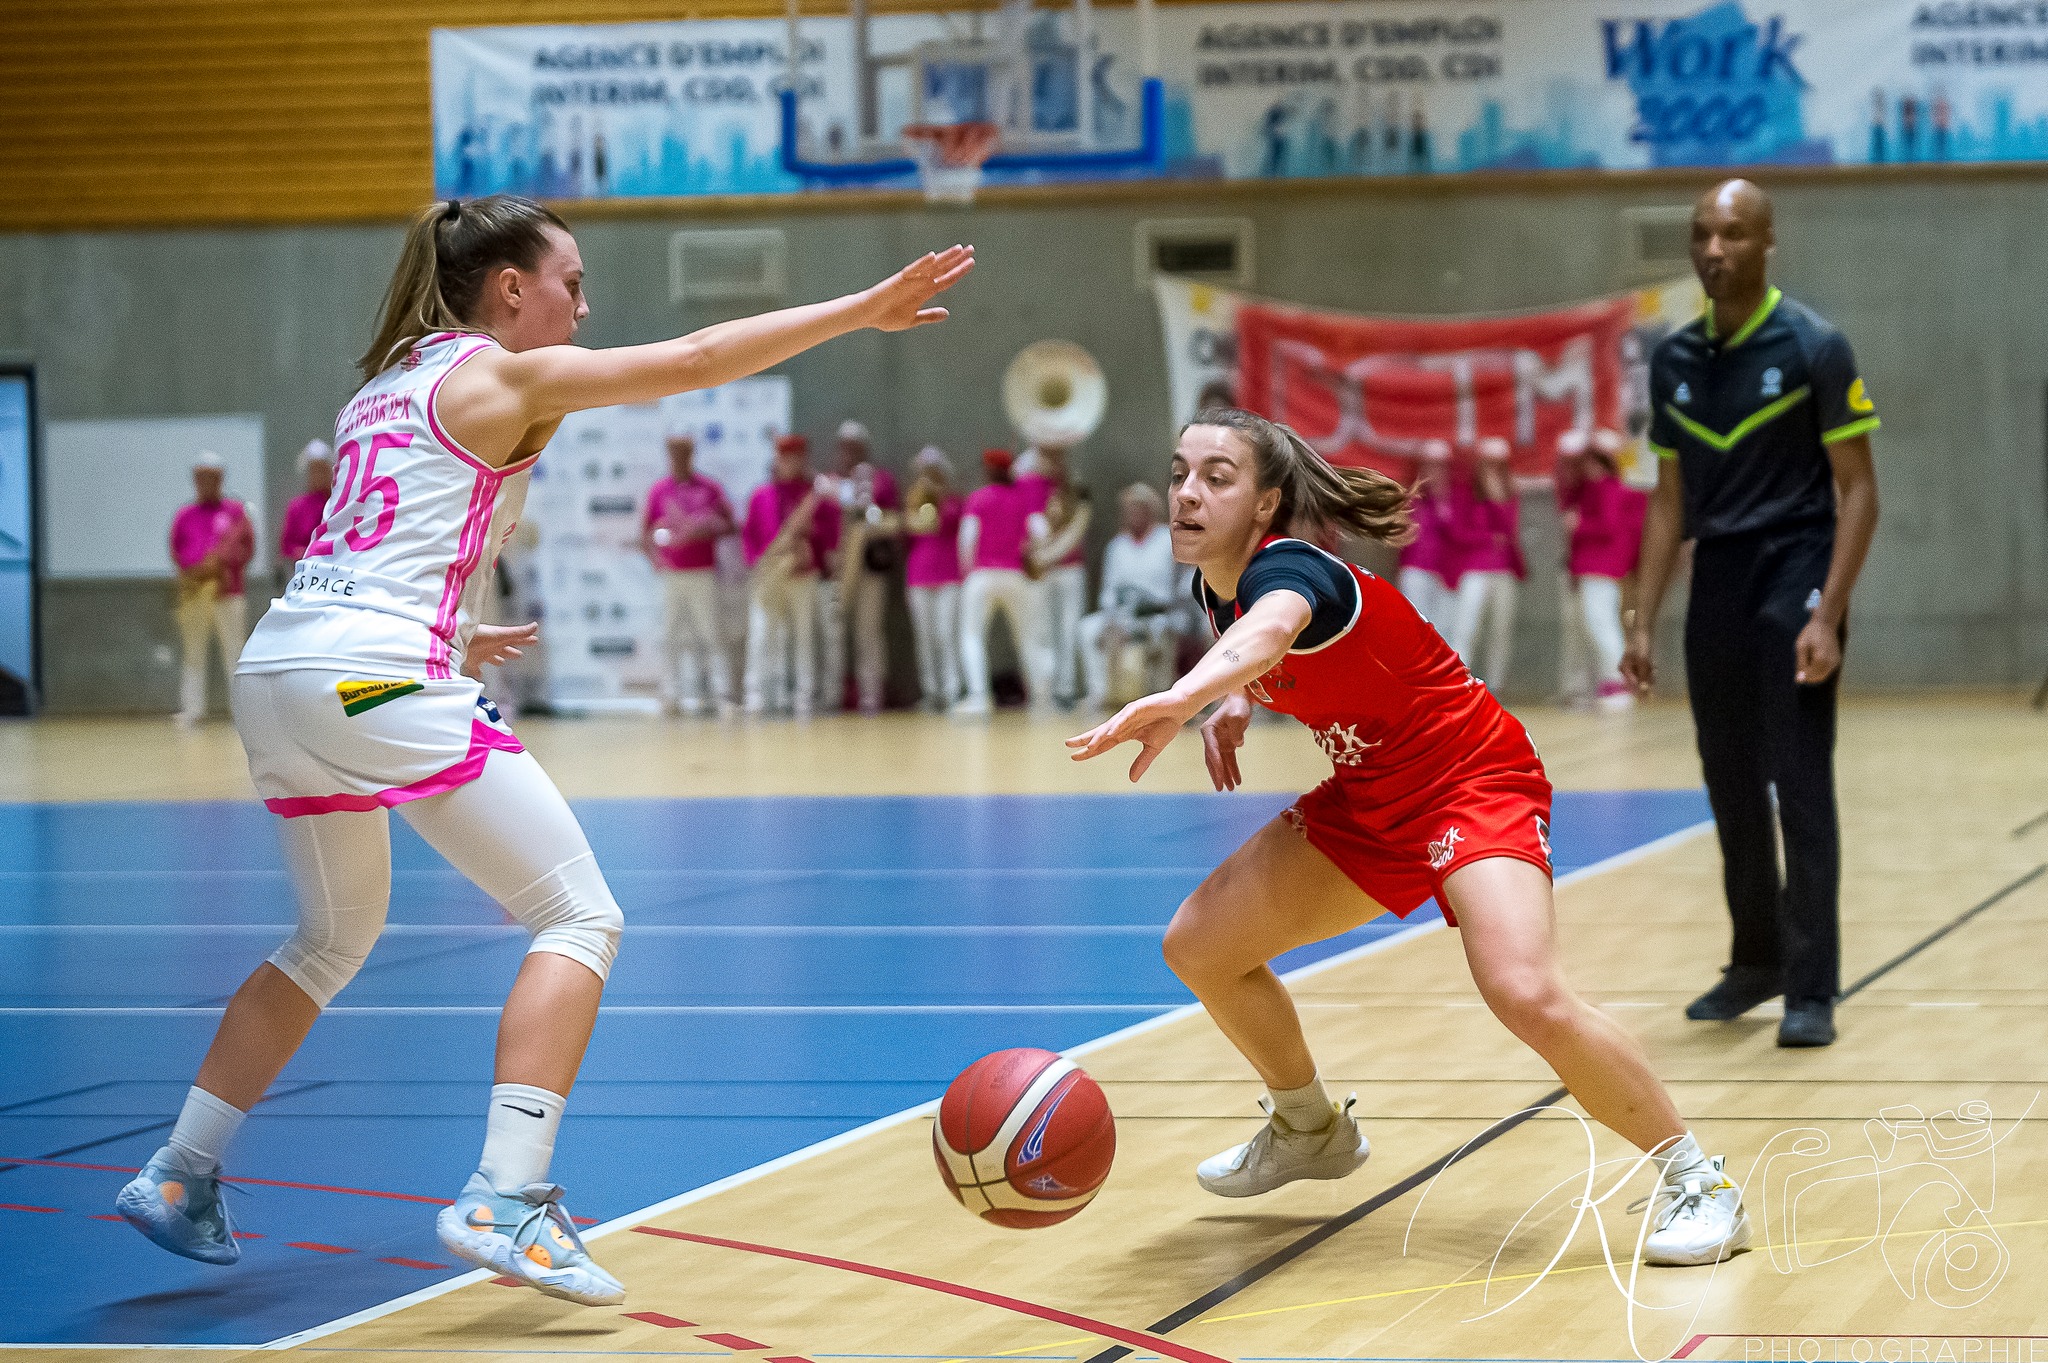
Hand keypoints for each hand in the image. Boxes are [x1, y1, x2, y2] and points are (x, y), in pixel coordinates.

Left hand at [466, 621, 539, 672]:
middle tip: (519, 655)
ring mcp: (480, 653)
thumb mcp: (501, 634)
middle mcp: (491, 646)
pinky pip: (475, 669)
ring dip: (496, 659)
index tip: (535, 640)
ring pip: (491, 658)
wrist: (457, 639)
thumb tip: (536, 625)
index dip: (525, 640)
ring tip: (501, 662)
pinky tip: (479, 677)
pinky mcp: (470, 661)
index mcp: (499, 640)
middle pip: (504, 649)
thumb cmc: (480, 635)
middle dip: (512, 651)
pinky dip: (478, 673)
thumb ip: (519, 632)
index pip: (516, 639)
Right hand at [860, 246, 975, 331]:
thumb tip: (947, 313)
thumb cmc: (887, 317)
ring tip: (959, 249)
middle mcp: (920, 282)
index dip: (959, 272)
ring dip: (944, 258)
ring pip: (931, 266)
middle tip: (972, 249)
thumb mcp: (913, 319)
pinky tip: (932, 257)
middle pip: (942, 269)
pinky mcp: (899, 280)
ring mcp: (911, 280)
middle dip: (957, 260)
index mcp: (924, 292)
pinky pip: (913, 270)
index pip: (946, 279)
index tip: (971, 263)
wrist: (868, 315)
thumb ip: (929, 315)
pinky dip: (922, 263)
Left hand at [1065, 688, 1201, 783]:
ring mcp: (1129, 714)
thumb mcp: (1153, 748)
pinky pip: (1125, 717)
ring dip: (1099, 735)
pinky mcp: (1138, 707)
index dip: (1089, 750)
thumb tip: (1132, 780)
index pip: (1103, 743)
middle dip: (1084, 739)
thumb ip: (1142, 762)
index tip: (1074, 756)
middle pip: (1100, 733)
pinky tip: (1109, 732)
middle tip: (1067, 744)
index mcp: (1125, 733)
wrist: (1180, 708)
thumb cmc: (1166, 725)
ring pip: (1110, 726)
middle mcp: (1123, 723)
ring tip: (1088, 745)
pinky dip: (1117, 724)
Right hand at [1201, 691, 1254, 791]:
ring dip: (1225, 775)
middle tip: (1220, 789)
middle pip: (1213, 760)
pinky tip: (1237, 780)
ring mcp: (1219, 742)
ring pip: (1221, 762)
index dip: (1216, 765)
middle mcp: (1211, 738)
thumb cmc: (1237, 705)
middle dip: (1217, 775)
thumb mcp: (1238, 717)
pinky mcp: (1227, 743)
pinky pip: (1229, 760)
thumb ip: (1236, 732)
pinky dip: (1233, 769)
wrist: (1241, 698)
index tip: (1220, 777)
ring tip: (1230, 789)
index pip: (1212, 751)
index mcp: (1208, 731)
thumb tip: (1237, 745)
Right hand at [1619, 625, 1655, 696]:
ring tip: (1654, 671)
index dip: (1641, 692)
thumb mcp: (1642, 661)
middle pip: (1637, 681)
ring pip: (1641, 676)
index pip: (1633, 685)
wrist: (1641, 629)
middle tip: (1654, 680)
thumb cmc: (1639, 643)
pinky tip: (1654, 667)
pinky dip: (1649, 671)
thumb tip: (1644, 690)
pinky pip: (1644, 670)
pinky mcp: (1638, 661)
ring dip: (1649, 676)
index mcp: (1624, 670)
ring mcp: (1632, 665)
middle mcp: (1626, 669)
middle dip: (1646, 682)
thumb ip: (1643, 675)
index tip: (1650, 699)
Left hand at [1794, 617, 1841, 684]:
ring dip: (1813, 671)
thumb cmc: (1810, 634)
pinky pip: (1826, 670)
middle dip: (1808, 674)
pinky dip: (1818, 668)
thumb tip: (1799, 680)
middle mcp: (1832, 662)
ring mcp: (1836, 662)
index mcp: (1822, 659)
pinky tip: (1814, 655)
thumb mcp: (1801, 647)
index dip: (1802, 675)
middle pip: (1817, 678)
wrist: (1825, 623)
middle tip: (1803, 660)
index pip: (1811, 676)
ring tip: (1809, 656)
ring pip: (1822, 675)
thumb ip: (1801, 664)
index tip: (1797, 665)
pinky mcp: (1837, 660)